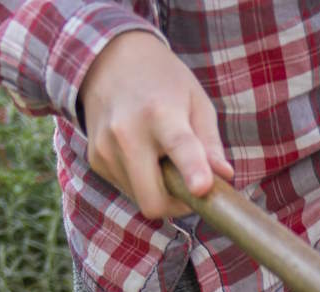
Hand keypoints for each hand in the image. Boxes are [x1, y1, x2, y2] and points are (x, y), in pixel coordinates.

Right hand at [79, 32, 229, 220]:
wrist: (109, 58)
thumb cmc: (163, 82)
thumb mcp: (196, 102)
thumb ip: (210, 143)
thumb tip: (225, 176)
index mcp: (160, 113)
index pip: (178, 146)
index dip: (192, 170)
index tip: (201, 188)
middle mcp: (127, 132)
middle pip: (153, 200)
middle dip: (176, 204)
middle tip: (189, 186)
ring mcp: (105, 147)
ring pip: (141, 199)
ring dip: (158, 190)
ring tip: (161, 157)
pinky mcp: (95, 158)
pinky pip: (127, 189)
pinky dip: (141, 182)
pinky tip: (142, 155)